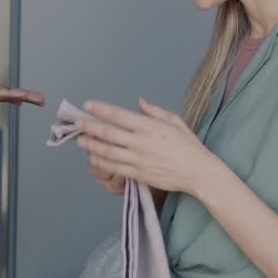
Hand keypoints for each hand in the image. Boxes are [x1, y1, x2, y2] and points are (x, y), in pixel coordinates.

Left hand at [76, 98, 221, 198]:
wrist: (199, 172)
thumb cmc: (189, 146)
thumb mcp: (175, 122)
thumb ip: (154, 111)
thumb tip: (139, 102)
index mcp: (151, 127)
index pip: (119, 115)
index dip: (101, 109)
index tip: (88, 105)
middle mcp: (143, 143)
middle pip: (109, 133)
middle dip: (90, 127)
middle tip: (78, 122)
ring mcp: (139, 160)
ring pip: (108, 152)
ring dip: (91, 145)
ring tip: (80, 139)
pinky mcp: (139, 174)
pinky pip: (115, 167)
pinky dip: (101, 161)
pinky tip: (93, 156)